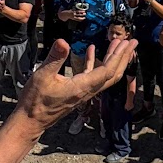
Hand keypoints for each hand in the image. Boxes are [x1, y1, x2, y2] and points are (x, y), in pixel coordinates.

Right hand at [10, 38, 137, 138]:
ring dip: (112, 59)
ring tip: (118, 43)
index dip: (119, 57)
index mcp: (83, 87)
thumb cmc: (35, 101)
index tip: (127, 44)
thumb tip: (63, 41)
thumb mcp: (42, 76)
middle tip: (132, 42)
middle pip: (112, 74)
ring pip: (104, 75)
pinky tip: (92, 50)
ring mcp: (83, 92)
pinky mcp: (76, 91)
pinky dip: (94, 62)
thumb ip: (54, 58)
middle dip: (123, 58)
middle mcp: (87, 90)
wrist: (30, 121)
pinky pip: (91, 75)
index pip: (107, 71)